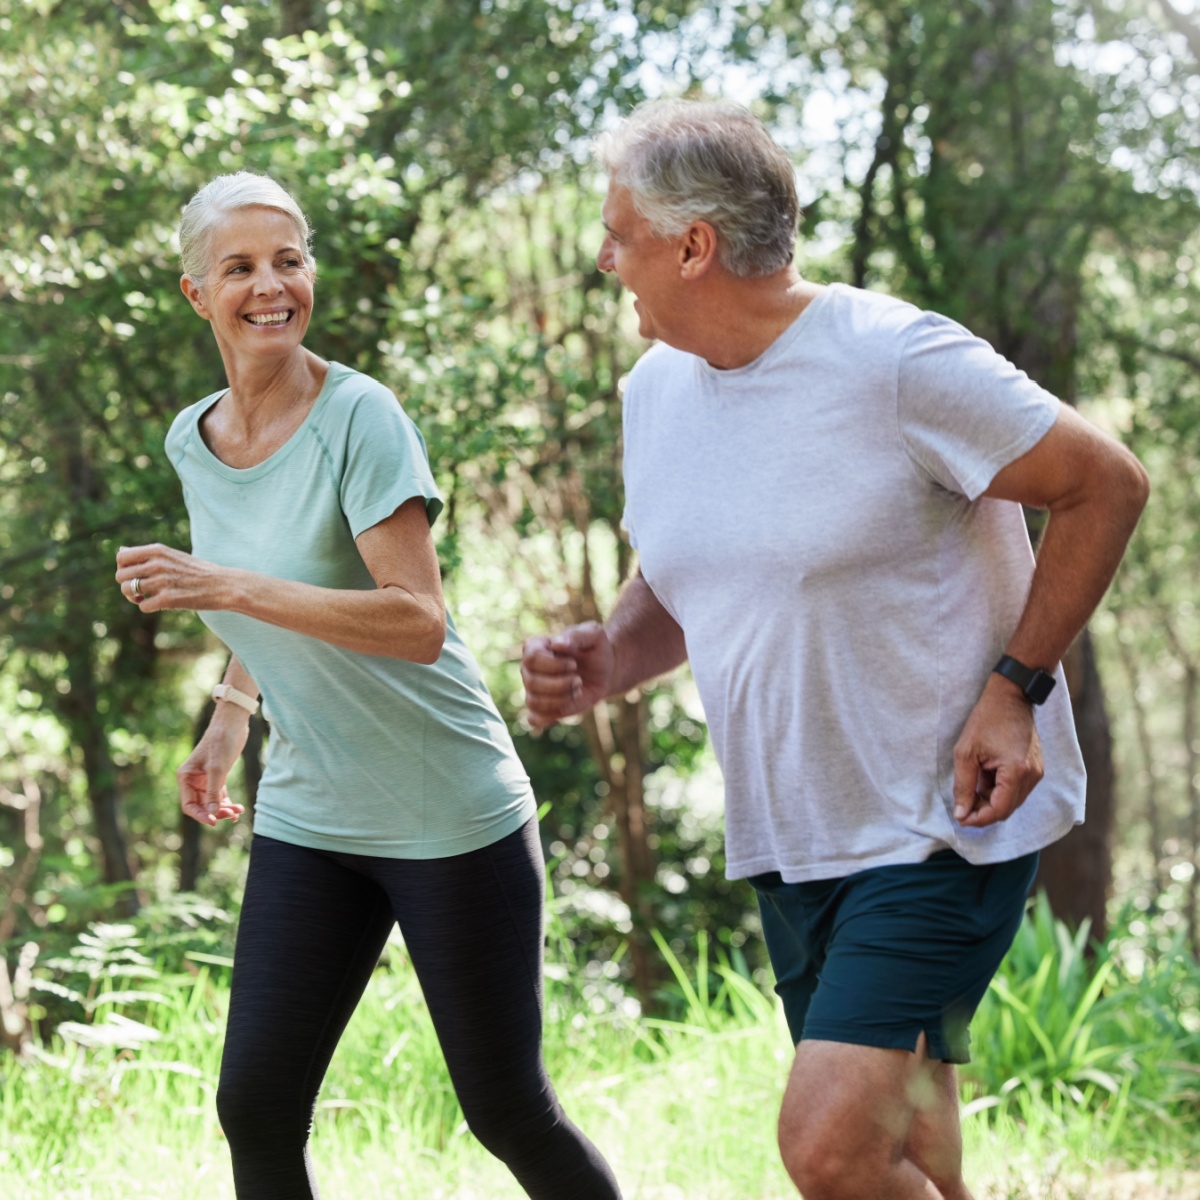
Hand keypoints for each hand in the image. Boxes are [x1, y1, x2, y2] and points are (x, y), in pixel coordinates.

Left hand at [115, 543, 234, 612]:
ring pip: (128, 591)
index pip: (121, 557)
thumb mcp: (173, 555)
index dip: (123, 568)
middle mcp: (157, 564)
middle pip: (120, 576)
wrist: (225, 585)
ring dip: (134, 598)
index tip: (134, 575)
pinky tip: (159, 604)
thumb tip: (121, 550)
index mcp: (158, 550)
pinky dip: (148, 607)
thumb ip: (148, 554)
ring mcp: (162, 582)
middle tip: (140, 591)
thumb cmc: (199, 571)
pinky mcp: (168, 599)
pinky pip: (143, 606)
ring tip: (146, 598)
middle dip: (127, 585)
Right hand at [178, 712, 248, 826]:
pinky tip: (238, 809)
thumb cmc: (221, 742)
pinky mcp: (217, 776)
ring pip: (212, 802)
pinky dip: (228, 803)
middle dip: (216, 812)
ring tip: (238, 812)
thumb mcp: (217, 768)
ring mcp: (205, 779)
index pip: (189, 805)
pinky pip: (220, 796)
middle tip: (232, 815)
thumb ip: (213, 791)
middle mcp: (193, 780)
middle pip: (201, 806)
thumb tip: (212, 813)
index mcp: (185, 777)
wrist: (232, 723)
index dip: (200, 815)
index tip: (214, 822)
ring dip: (224, 809)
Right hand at [521, 622, 614, 729]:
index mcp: (536, 646)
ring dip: (561, 699)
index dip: (554, 665)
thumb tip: (557, 644)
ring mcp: (533, 689)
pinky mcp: (542, 708)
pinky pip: (535, 718)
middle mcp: (529, 669)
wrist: (604, 671)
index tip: (574, 664)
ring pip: (534, 702)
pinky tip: (566, 706)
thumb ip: (577, 635)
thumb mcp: (593, 635)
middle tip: (579, 680)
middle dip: (560, 684)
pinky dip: (549, 717)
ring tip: (577, 691)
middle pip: (532, 682)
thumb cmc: (596, 649)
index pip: (532, 658)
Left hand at [952, 676, 1044, 827]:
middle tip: (962, 805)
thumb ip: (963, 785)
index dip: (979, 819)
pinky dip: (1000, 790)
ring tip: (972, 786)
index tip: (961, 817)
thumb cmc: (986, 720)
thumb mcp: (966, 753)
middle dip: (983, 811)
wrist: (1010, 697)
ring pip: (1012, 801)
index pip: (999, 810)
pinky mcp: (1036, 768)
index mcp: (1016, 771)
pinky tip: (984, 778)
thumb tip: (961, 813)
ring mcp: (1037, 772)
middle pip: (1007, 809)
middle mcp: (1032, 775)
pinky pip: (1017, 789)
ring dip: (991, 800)